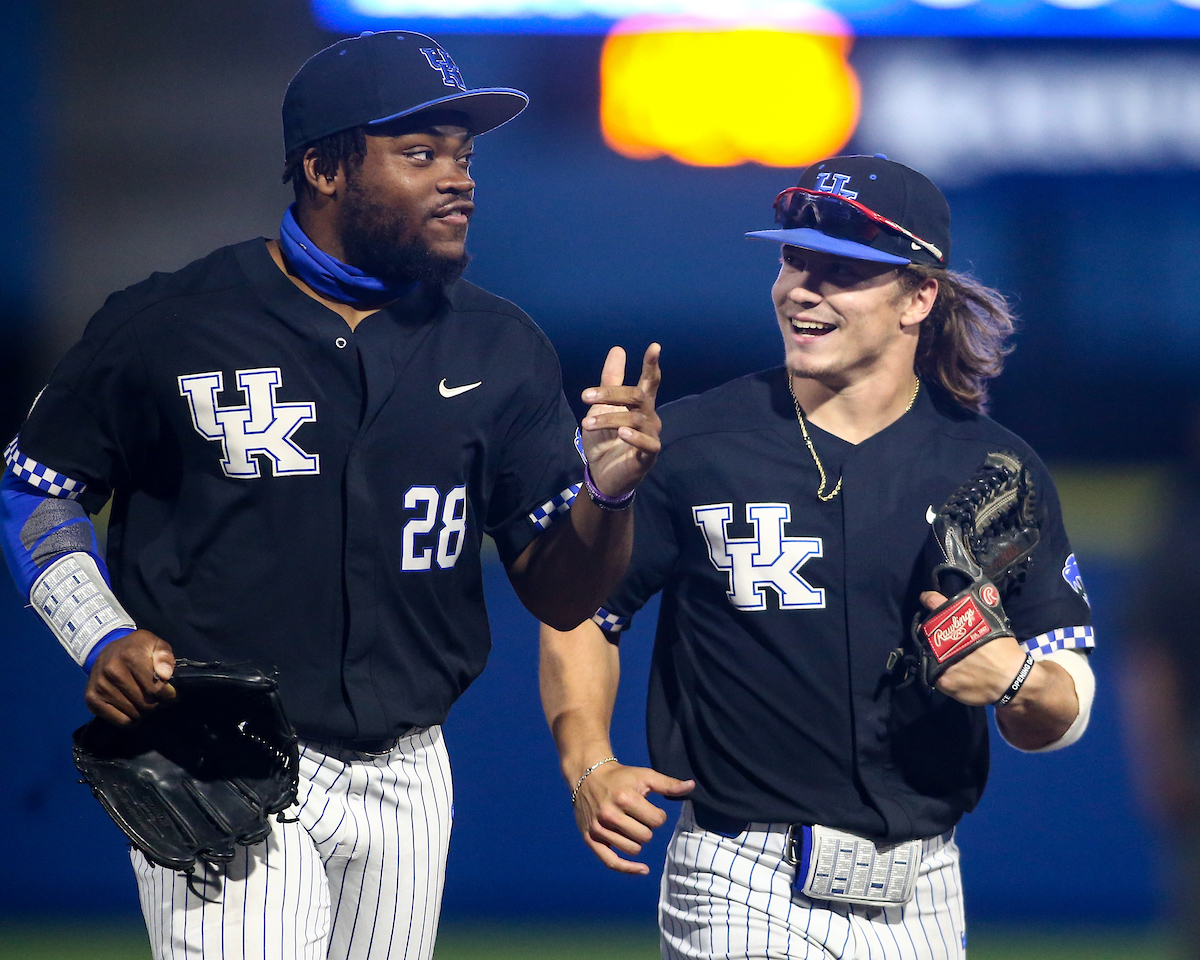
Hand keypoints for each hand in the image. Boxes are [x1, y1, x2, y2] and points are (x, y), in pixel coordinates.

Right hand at [85, 629, 176, 725]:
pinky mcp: (92, 700)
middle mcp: (112, 672)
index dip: (168, 694)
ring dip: (145, 712)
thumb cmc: (136, 649)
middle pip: (146, 703)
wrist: (105, 650)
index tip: (170, 693)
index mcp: (130, 656)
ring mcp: (100, 687)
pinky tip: (134, 710)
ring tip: (146, 701)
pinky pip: (120, 721)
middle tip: (158, 698)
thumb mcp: (155, 644)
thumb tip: (166, 675)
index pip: (156, 688)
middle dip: (158, 703)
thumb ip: (165, 657)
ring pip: (134, 714)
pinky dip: (131, 720)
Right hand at [573, 760, 693, 874]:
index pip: (657, 821)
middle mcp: (609, 814)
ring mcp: (598, 828)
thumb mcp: (645, 776)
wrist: (588, 776)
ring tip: (630, 825)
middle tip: (638, 816)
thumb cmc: (621, 777)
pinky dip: (628, 869)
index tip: (650, 808)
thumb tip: (692, 786)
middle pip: (645, 836)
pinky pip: (611, 862)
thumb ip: (668, 784)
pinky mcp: (590, 839)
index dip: (659, 816)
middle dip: (647, 828)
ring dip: (637, 840)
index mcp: (624, 798)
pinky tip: (643, 869)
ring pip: (633, 849)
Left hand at [580, 344, 661, 498]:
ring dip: (608, 418)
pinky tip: (622, 433)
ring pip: (635, 419)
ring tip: (586, 423)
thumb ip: (610, 381)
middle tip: (584, 396)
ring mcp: (650, 436)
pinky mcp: (648, 456)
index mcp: (640, 405)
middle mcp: (649, 418)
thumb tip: (618, 349)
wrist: (602, 474)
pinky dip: (635, 437)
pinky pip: (648, 444)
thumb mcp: (602, 407)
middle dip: (611, 393)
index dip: (652, 365)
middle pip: (637, 396)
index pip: (650, 381)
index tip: (654, 347)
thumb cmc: (605, 439)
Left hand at [919, 590, 1028, 705]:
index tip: (925, 598)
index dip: (929, 599)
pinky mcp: (942, 680)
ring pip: (927, 652)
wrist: (1012, 679)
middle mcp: (944, 640)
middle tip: (935, 634)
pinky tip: (948, 671)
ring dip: (931, 651)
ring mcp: (940, 661)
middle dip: (929, 631)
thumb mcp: (991, 623)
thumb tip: (961, 612)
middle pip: (926, 631)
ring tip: (942, 653)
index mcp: (958, 622)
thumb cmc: (1004, 651)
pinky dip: (938, 670)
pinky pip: (932, 672)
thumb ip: (971, 617)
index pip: (935, 602)